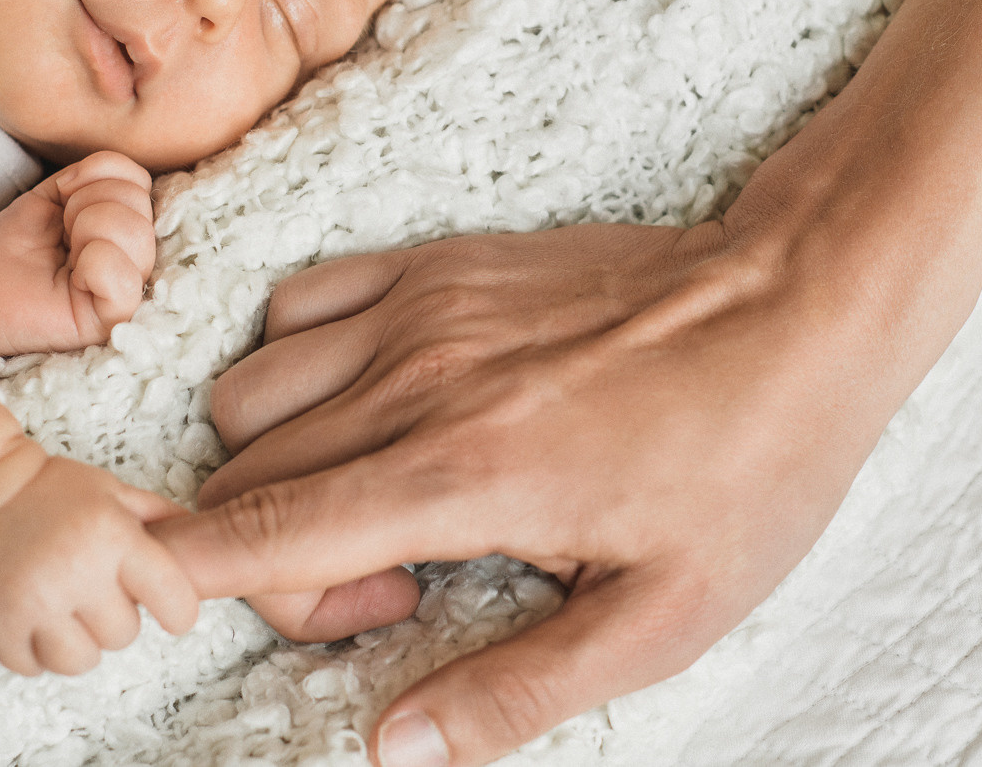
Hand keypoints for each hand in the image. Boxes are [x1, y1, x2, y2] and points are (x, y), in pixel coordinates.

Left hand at [0, 151, 153, 356]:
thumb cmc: (14, 245)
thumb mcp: (53, 194)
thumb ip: (94, 175)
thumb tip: (118, 176)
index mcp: (124, 225)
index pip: (138, 182)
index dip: (93, 178)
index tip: (62, 206)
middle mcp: (134, 255)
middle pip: (138, 202)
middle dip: (86, 204)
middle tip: (61, 233)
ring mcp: (128, 288)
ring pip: (136, 233)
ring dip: (87, 230)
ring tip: (65, 254)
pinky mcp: (113, 319)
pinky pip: (125, 279)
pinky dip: (94, 266)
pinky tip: (73, 280)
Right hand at [0, 430, 198, 674]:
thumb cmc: (48, 488)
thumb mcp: (112, 490)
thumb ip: (160, 518)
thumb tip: (204, 539)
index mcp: (114, 536)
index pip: (174, 600)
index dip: (177, 610)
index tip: (169, 610)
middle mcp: (77, 572)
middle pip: (124, 635)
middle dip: (115, 617)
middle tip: (93, 590)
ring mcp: (34, 603)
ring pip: (81, 661)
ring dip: (77, 642)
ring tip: (65, 611)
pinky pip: (34, 667)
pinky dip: (37, 651)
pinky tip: (33, 619)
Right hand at [151, 216, 911, 766]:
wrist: (798, 303)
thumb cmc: (747, 466)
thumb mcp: (664, 618)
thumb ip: (516, 689)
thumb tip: (394, 748)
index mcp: (465, 479)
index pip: (268, 533)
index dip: (195, 579)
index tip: (183, 607)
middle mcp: (419, 383)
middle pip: (246, 474)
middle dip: (268, 555)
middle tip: (388, 589)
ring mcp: (422, 310)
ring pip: (252, 388)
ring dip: (272, 461)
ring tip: (379, 500)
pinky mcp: (439, 263)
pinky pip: (300, 303)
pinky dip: (294, 363)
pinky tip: (368, 407)